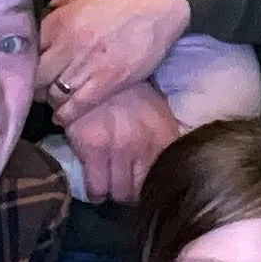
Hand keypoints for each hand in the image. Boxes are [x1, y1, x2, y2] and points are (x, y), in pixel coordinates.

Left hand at [38, 0, 190, 122]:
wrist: (159, 6)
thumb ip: (59, 0)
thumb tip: (45, 12)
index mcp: (60, 21)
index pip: (29, 50)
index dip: (26, 59)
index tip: (28, 65)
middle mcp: (69, 46)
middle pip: (37, 76)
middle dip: (34, 83)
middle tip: (37, 86)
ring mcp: (88, 66)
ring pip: (54, 94)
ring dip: (50, 99)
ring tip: (52, 99)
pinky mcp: (107, 83)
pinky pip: (78, 106)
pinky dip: (66, 115)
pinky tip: (62, 116)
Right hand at [62, 82, 178, 203]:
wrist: (98, 66)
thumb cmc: (131, 90)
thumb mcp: (158, 110)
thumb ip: (163, 138)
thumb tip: (168, 164)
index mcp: (166, 135)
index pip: (167, 178)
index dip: (155, 187)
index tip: (147, 187)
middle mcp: (145, 146)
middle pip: (141, 192)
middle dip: (133, 193)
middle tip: (126, 186)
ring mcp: (118, 148)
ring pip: (118, 194)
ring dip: (114, 192)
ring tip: (110, 185)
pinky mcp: (92, 148)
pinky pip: (96, 188)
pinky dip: (95, 191)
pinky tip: (95, 185)